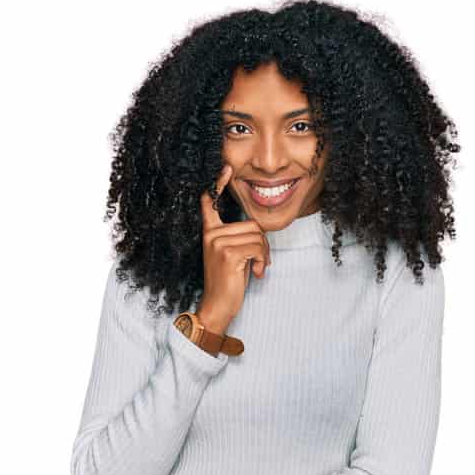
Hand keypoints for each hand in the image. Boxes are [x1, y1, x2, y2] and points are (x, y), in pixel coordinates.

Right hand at [197, 164, 270, 330]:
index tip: (227, 168)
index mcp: (210, 232)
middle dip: (263, 244)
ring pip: (257, 236)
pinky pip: (257, 247)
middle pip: (252, 224)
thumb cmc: (228, 281)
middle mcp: (211, 234)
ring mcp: (218, 242)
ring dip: (264, 254)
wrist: (216, 306)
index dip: (218, 184)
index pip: (211, 202)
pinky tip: (255, 273)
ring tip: (256, 268)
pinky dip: (262, 261)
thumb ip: (239, 238)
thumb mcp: (232, 255)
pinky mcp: (228, 253)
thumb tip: (259, 229)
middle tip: (259, 261)